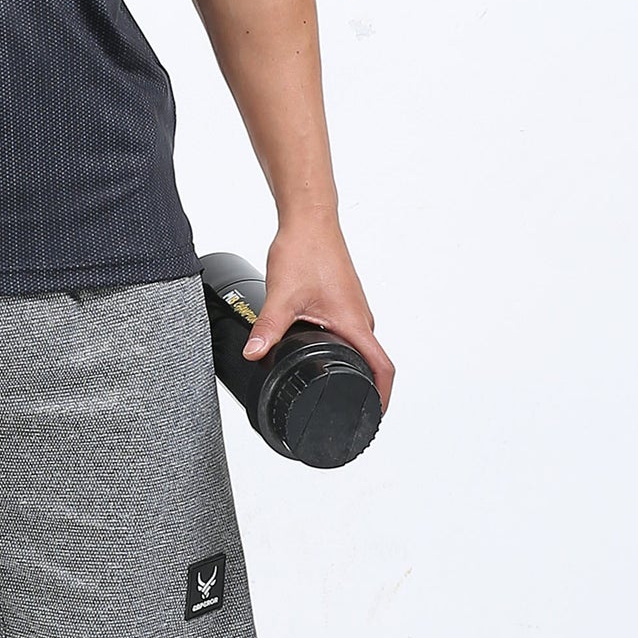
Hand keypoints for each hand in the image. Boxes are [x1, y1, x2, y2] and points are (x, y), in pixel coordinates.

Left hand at [242, 215, 393, 412]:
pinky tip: (319, 348)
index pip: (382, 368)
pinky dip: (340, 344)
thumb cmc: (306, 250)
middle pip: (371, 361)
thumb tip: (254, 354)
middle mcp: (361, 317)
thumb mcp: (282, 296)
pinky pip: (349, 330)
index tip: (373, 416)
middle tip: (342, 404)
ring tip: (329, 380)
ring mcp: (354, 308)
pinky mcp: (344, 300)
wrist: (310, 220)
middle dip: (360, 386)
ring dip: (349, 362)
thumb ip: (267, 329)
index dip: (382, 397)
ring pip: (358, 344)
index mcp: (354, 322)